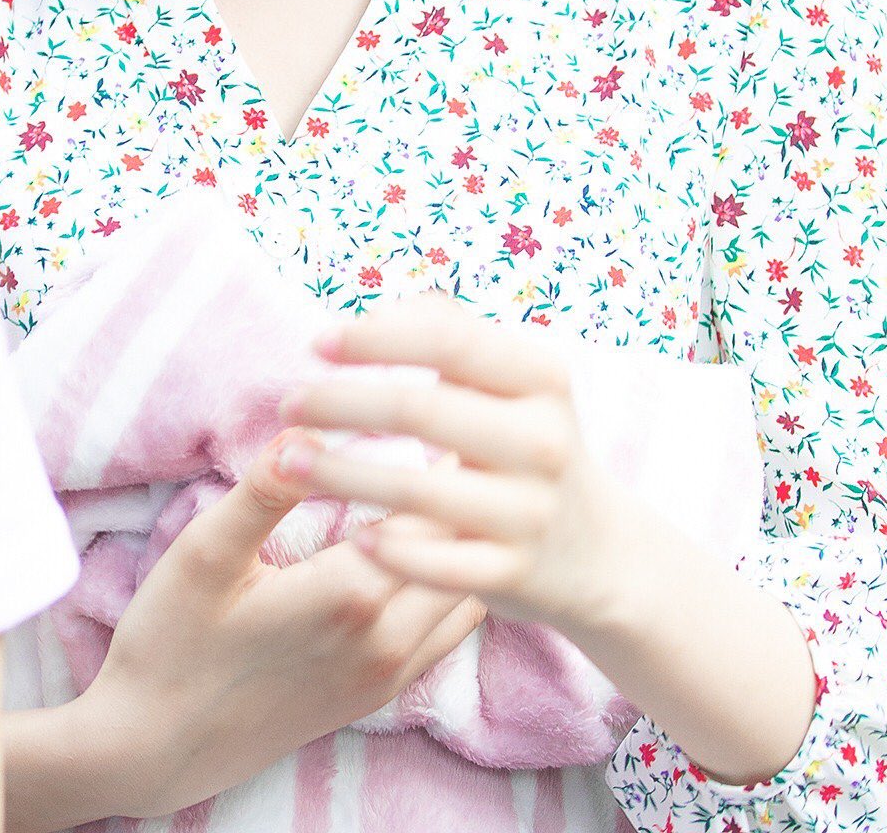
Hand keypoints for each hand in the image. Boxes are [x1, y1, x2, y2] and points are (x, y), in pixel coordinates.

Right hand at [44, 428, 484, 822]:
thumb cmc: (171, 643)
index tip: (457, 399)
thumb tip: (306, 426)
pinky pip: (450, 631)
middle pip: (465, 551)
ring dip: (471, 537)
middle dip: (471, 489)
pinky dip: (458, 579)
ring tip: (462, 478)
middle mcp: (385, 640)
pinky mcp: (379, 694)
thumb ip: (263, 492)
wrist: (154, 749)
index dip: (452, 454)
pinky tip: (440, 545)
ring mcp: (387, 673)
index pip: (436, 510)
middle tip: (467, 428)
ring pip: (469, 592)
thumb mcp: (205, 556)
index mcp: (349, 596)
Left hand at [275, 298, 630, 634]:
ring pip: (418, 491)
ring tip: (287, 464)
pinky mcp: (515, 573)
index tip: (316, 341)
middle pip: (421, 410)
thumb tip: (373, 314)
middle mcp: (542, 440)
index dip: (377, 337)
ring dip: (342, 476)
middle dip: (342, 404)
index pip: (449, 340)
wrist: (599, 551)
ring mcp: (531, 511)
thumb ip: (452, 333)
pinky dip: (390, 550)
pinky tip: (351, 537)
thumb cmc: (528, 442)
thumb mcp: (514, 380)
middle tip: (287, 405)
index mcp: (541, 378)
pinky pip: (437, 565)